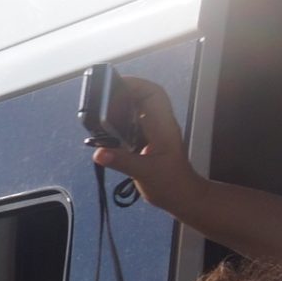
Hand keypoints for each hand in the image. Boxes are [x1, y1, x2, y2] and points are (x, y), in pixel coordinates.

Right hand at [91, 75, 202, 213]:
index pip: (153, 94)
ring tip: (101, 113)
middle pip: (144, 97)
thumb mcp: (145, 173)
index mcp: (163, 127)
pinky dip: (119, 123)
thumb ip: (122, 161)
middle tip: (103, 98)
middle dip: (124, 92)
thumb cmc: (172, 185)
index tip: (115, 85)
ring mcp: (154, 133)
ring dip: (120, 107)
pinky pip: (132, 124)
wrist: (182, 196)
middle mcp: (159, 126)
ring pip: (138, 110)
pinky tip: (107, 133)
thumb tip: (99, 152)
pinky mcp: (147, 142)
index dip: (136, 84)